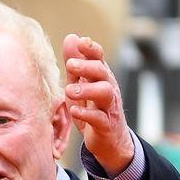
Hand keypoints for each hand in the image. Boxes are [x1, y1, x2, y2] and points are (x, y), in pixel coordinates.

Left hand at [63, 34, 133, 176]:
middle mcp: (108, 89)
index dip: (92, 49)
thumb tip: (71, 37)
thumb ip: (76, 65)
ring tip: (70, 90)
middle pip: (102, 72)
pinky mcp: (106, 125)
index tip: (81, 42)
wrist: (109, 142)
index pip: (100, 58)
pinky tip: (74, 111)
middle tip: (70, 65)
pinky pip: (99, 118)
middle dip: (87, 66)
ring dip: (87, 89)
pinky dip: (86, 113)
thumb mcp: (81, 85)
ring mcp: (109, 107)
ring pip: (105, 93)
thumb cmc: (93, 109)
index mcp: (101, 78)